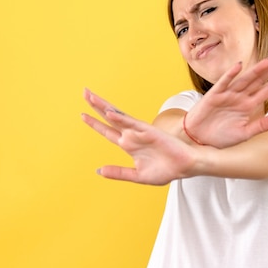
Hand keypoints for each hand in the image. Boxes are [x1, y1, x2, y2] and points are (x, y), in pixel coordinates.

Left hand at [82, 89, 196, 184]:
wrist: (185, 168)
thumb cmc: (165, 170)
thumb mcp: (137, 175)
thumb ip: (118, 172)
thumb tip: (99, 171)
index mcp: (129, 145)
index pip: (108, 131)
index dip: (95, 123)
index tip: (82, 115)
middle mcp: (132, 136)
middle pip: (110, 118)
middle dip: (96, 106)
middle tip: (85, 92)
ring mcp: (140, 132)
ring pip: (118, 116)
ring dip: (104, 107)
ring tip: (91, 96)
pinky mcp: (149, 131)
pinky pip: (132, 123)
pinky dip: (121, 118)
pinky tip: (109, 113)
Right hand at [184, 52, 267, 147]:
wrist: (198, 139)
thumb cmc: (220, 137)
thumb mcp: (244, 134)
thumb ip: (262, 126)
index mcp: (248, 105)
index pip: (267, 89)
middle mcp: (240, 97)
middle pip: (258, 80)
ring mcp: (227, 95)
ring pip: (244, 79)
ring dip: (255, 70)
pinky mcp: (213, 96)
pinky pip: (223, 83)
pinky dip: (230, 75)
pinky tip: (238, 66)